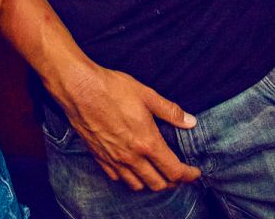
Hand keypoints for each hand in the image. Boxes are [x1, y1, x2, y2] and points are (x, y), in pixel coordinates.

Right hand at [53, 63, 199, 190]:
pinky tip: (132, 168)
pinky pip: (117, 178)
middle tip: (178, 173)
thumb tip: (190, 121)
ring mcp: (114, 159)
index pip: (174, 171)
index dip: (188, 175)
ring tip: (157, 173)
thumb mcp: (147, 95)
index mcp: (147, 143)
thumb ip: (170, 112)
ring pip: (137, 185)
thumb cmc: (112, 89)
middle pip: (157, 184)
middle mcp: (131, 157)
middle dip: (172, 182)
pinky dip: (129, 178)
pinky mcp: (99, 157)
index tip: (195, 173)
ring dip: (151, 183)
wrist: (79, 89)